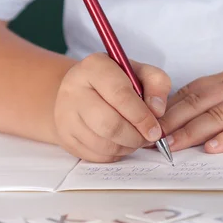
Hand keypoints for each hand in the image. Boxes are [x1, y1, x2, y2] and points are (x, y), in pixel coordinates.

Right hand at [53, 53, 170, 162]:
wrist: (81, 92)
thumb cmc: (115, 81)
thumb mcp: (139, 72)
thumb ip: (157, 84)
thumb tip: (157, 110)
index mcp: (94, 67)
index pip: (120, 95)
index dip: (142, 116)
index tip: (156, 129)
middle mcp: (73, 89)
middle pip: (109, 124)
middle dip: (135, 136)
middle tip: (148, 138)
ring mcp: (65, 115)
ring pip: (102, 144)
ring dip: (127, 147)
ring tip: (136, 138)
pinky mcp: (65, 137)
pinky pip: (95, 155)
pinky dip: (114, 154)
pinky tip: (121, 143)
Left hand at [159, 63, 222, 152]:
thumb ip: (221, 96)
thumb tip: (189, 114)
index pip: (192, 91)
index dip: (170, 108)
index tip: (150, 122)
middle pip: (199, 102)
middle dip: (173, 120)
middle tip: (153, 138)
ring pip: (218, 114)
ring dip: (193, 131)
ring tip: (174, 146)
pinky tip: (213, 148)